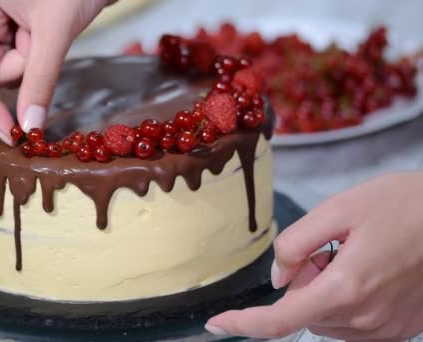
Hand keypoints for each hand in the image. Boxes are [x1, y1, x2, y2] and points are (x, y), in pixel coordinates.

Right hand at [0, 0, 111, 144]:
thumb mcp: (55, 32)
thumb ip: (40, 80)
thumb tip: (30, 127)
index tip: (10, 135)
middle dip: (24, 68)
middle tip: (46, 43)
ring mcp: (3, 22)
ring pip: (13, 68)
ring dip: (36, 60)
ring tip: (53, 28)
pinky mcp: (23, 28)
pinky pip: (28, 59)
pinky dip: (42, 57)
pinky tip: (53, 31)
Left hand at [205, 172, 422, 340]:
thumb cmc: (405, 205)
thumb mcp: (340, 208)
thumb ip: (297, 243)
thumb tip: (279, 278)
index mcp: (345, 289)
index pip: (279, 321)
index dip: (242, 324)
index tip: (216, 323)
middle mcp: (366, 319)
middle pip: (303, 313)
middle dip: (300, 284)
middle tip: (327, 249)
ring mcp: (386, 329)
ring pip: (326, 320)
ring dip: (323, 293)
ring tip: (352, 257)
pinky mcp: (402, 329)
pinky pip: (353, 325)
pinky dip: (344, 303)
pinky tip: (366, 273)